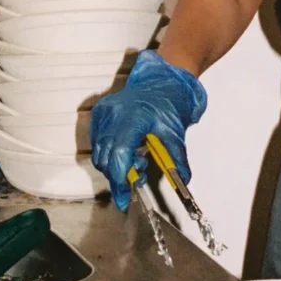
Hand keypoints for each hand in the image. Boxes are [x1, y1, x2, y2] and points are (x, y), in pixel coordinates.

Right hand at [90, 50, 206, 211]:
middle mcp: (114, 114)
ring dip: (115, 166)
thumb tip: (182, 181)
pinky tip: (129, 151)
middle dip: (119, 177)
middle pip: (106, 158)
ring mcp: (104, 113)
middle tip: (138, 182)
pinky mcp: (99, 114)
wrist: (161, 81)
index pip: (120, 154)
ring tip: (139, 162)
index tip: (125, 199)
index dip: (121, 179)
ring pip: (100, 153)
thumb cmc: (169, 104)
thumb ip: (177, 159)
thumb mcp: (176, 133)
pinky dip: (110, 154)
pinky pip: (98, 143)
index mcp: (134, 118)